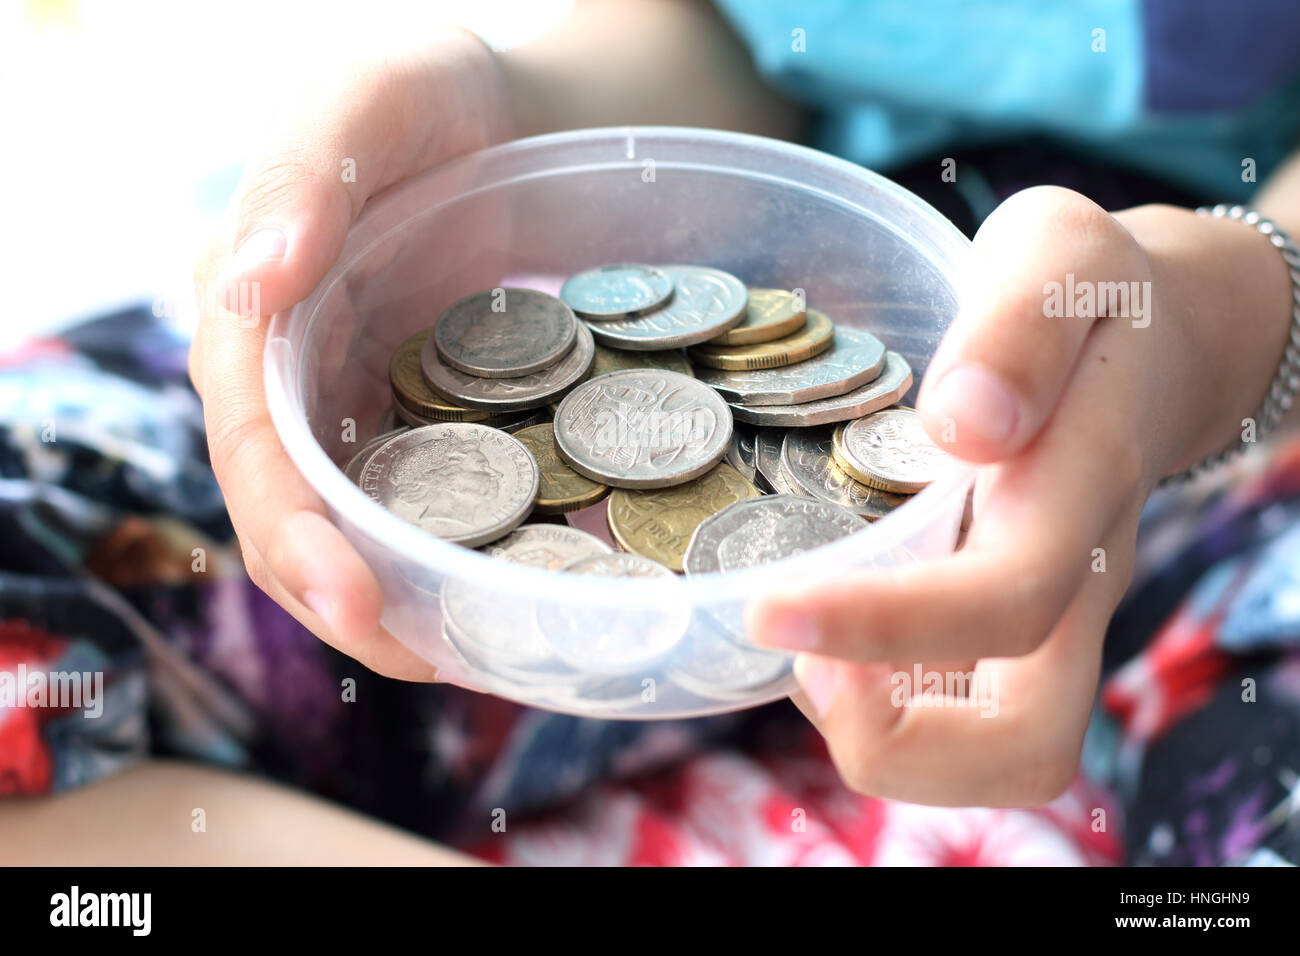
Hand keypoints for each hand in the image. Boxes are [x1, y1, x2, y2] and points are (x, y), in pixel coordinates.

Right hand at [191, 28, 508, 679]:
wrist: (499, 114)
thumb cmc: (424, 92)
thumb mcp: (367, 98)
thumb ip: (307, 176)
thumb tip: (253, 278)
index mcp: (250, 311)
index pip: (249, 441)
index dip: (291, 528)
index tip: (351, 597)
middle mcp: (285, 376)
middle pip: (290, 512)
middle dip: (346, 598)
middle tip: (431, 661)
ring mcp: (347, 405)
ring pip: (349, 526)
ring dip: (397, 604)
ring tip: (472, 658)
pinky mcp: (411, 417)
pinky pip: (415, 500)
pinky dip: (446, 555)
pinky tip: (501, 596)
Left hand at [748, 185, 1295, 805]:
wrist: (1156, 341)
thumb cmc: (1094, 293)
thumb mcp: (1060, 255)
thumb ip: (1021, 324)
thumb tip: (963, 422)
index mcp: (1083, 491)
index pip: (1003, 602)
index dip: (883, 628)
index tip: (767, 610)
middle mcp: (1076, 583)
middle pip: (1024, 747)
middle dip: (893, 745)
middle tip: (799, 662)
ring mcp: (1051, 620)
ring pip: (994, 756)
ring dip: (878, 738)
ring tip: (804, 646)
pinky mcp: (1013, 630)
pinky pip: (955, 715)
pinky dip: (877, 705)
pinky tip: (826, 628)